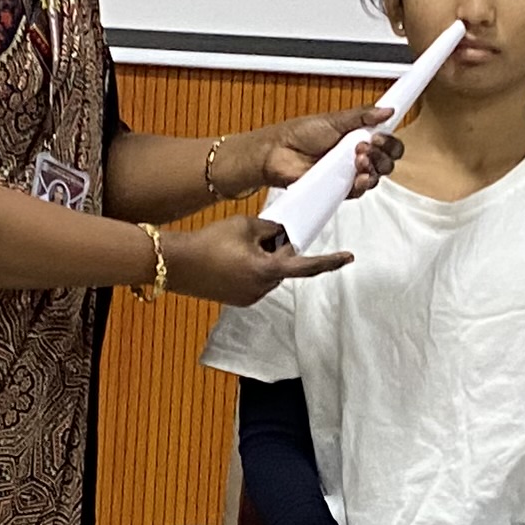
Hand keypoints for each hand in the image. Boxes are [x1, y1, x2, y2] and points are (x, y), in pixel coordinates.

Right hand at [165, 215, 351, 305]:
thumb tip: (283, 234)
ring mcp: (250, 297)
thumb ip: (271, 228)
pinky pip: (255, 281)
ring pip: (269, 273)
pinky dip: (251, 268)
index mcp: (268, 270)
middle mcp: (263, 289)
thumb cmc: (210, 242)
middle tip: (258, 233)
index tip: (348, 257)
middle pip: (285, 266)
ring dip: (263, 258)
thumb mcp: (246, 225)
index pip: (306, 265)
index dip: (329, 261)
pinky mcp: (239, 299)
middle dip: (277, 249)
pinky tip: (231, 258)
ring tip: (236, 245)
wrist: (176, 263)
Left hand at [261, 109, 399, 200]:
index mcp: (359, 138)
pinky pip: (359, 191)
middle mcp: (357, 157)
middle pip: (386, 162)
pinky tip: (358, 176)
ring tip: (358, 157)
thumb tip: (387, 110)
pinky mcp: (340, 190)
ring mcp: (349, 174)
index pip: (387, 144)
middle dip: (383, 154)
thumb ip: (362, 116)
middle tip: (367, 145)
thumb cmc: (300, 134)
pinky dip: (362, 184)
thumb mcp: (334, 119)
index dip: (390, 142)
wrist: (278, 152)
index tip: (380, 135)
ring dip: (373, 167)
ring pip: (376, 177)